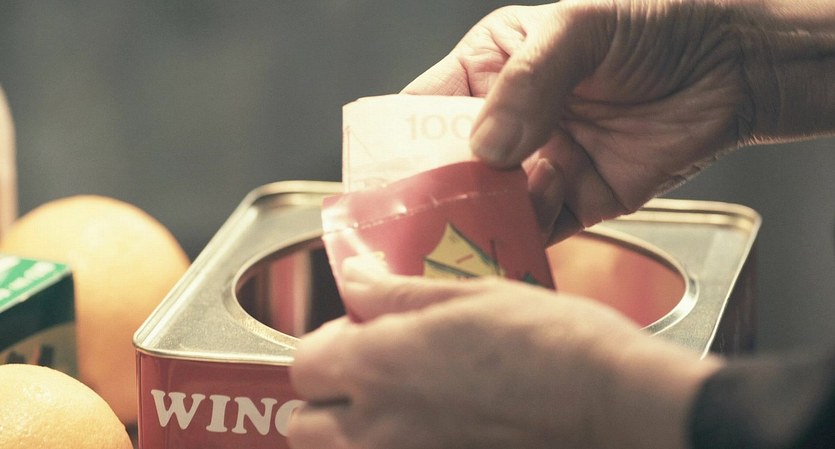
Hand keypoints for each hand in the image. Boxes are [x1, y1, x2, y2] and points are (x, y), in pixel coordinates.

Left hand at [288, 259, 721, 448]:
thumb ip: (395, 292)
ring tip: (399, 406)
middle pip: (302, 424)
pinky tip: (432, 428)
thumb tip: (354, 276)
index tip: (359, 334)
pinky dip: (392, 446)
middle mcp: (378, 425)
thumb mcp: (471, 296)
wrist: (614, 406)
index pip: (303, 363)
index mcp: (380, 363)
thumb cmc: (554, 345)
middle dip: (324, 399)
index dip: (327, 345)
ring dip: (349, 431)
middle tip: (369, 376)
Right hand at [404, 0, 757, 241]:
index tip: (377, 177)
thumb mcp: (578, 28)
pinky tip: (516, 241)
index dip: (397, 141)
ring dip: (476, 223)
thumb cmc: (654, 25)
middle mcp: (509, 121)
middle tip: (410, 224)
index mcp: (491, 69)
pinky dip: (523, 241)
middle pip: (450, 166)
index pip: (425, 107)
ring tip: (460, 240)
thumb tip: (486, 148)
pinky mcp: (575, 201)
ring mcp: (539, 164)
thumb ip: (527, 82)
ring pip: (489, 204)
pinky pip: (537, 229)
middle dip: (432, 195)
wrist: (733, 67)